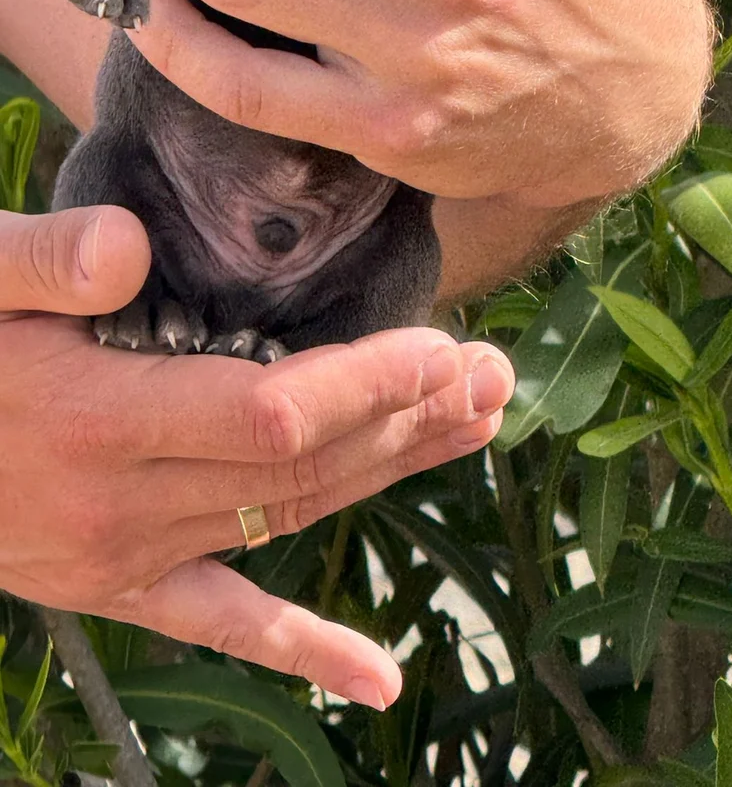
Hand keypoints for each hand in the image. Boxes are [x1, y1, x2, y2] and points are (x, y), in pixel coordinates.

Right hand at [0, 206, 512, 705]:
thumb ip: (44, 261)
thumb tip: (127, 249)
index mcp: (97, 421)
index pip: (270, 413)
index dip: (367, 384)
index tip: (442, 349)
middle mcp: (122, 504)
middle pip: (301, 467)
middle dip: (408, 418)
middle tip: (493, 377)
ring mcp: (123, 557)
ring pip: (286, 520)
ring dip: (389, 475)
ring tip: (474, 428)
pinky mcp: (117, 585)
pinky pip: (223, 625)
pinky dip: (305, 649)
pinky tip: (377, 677)